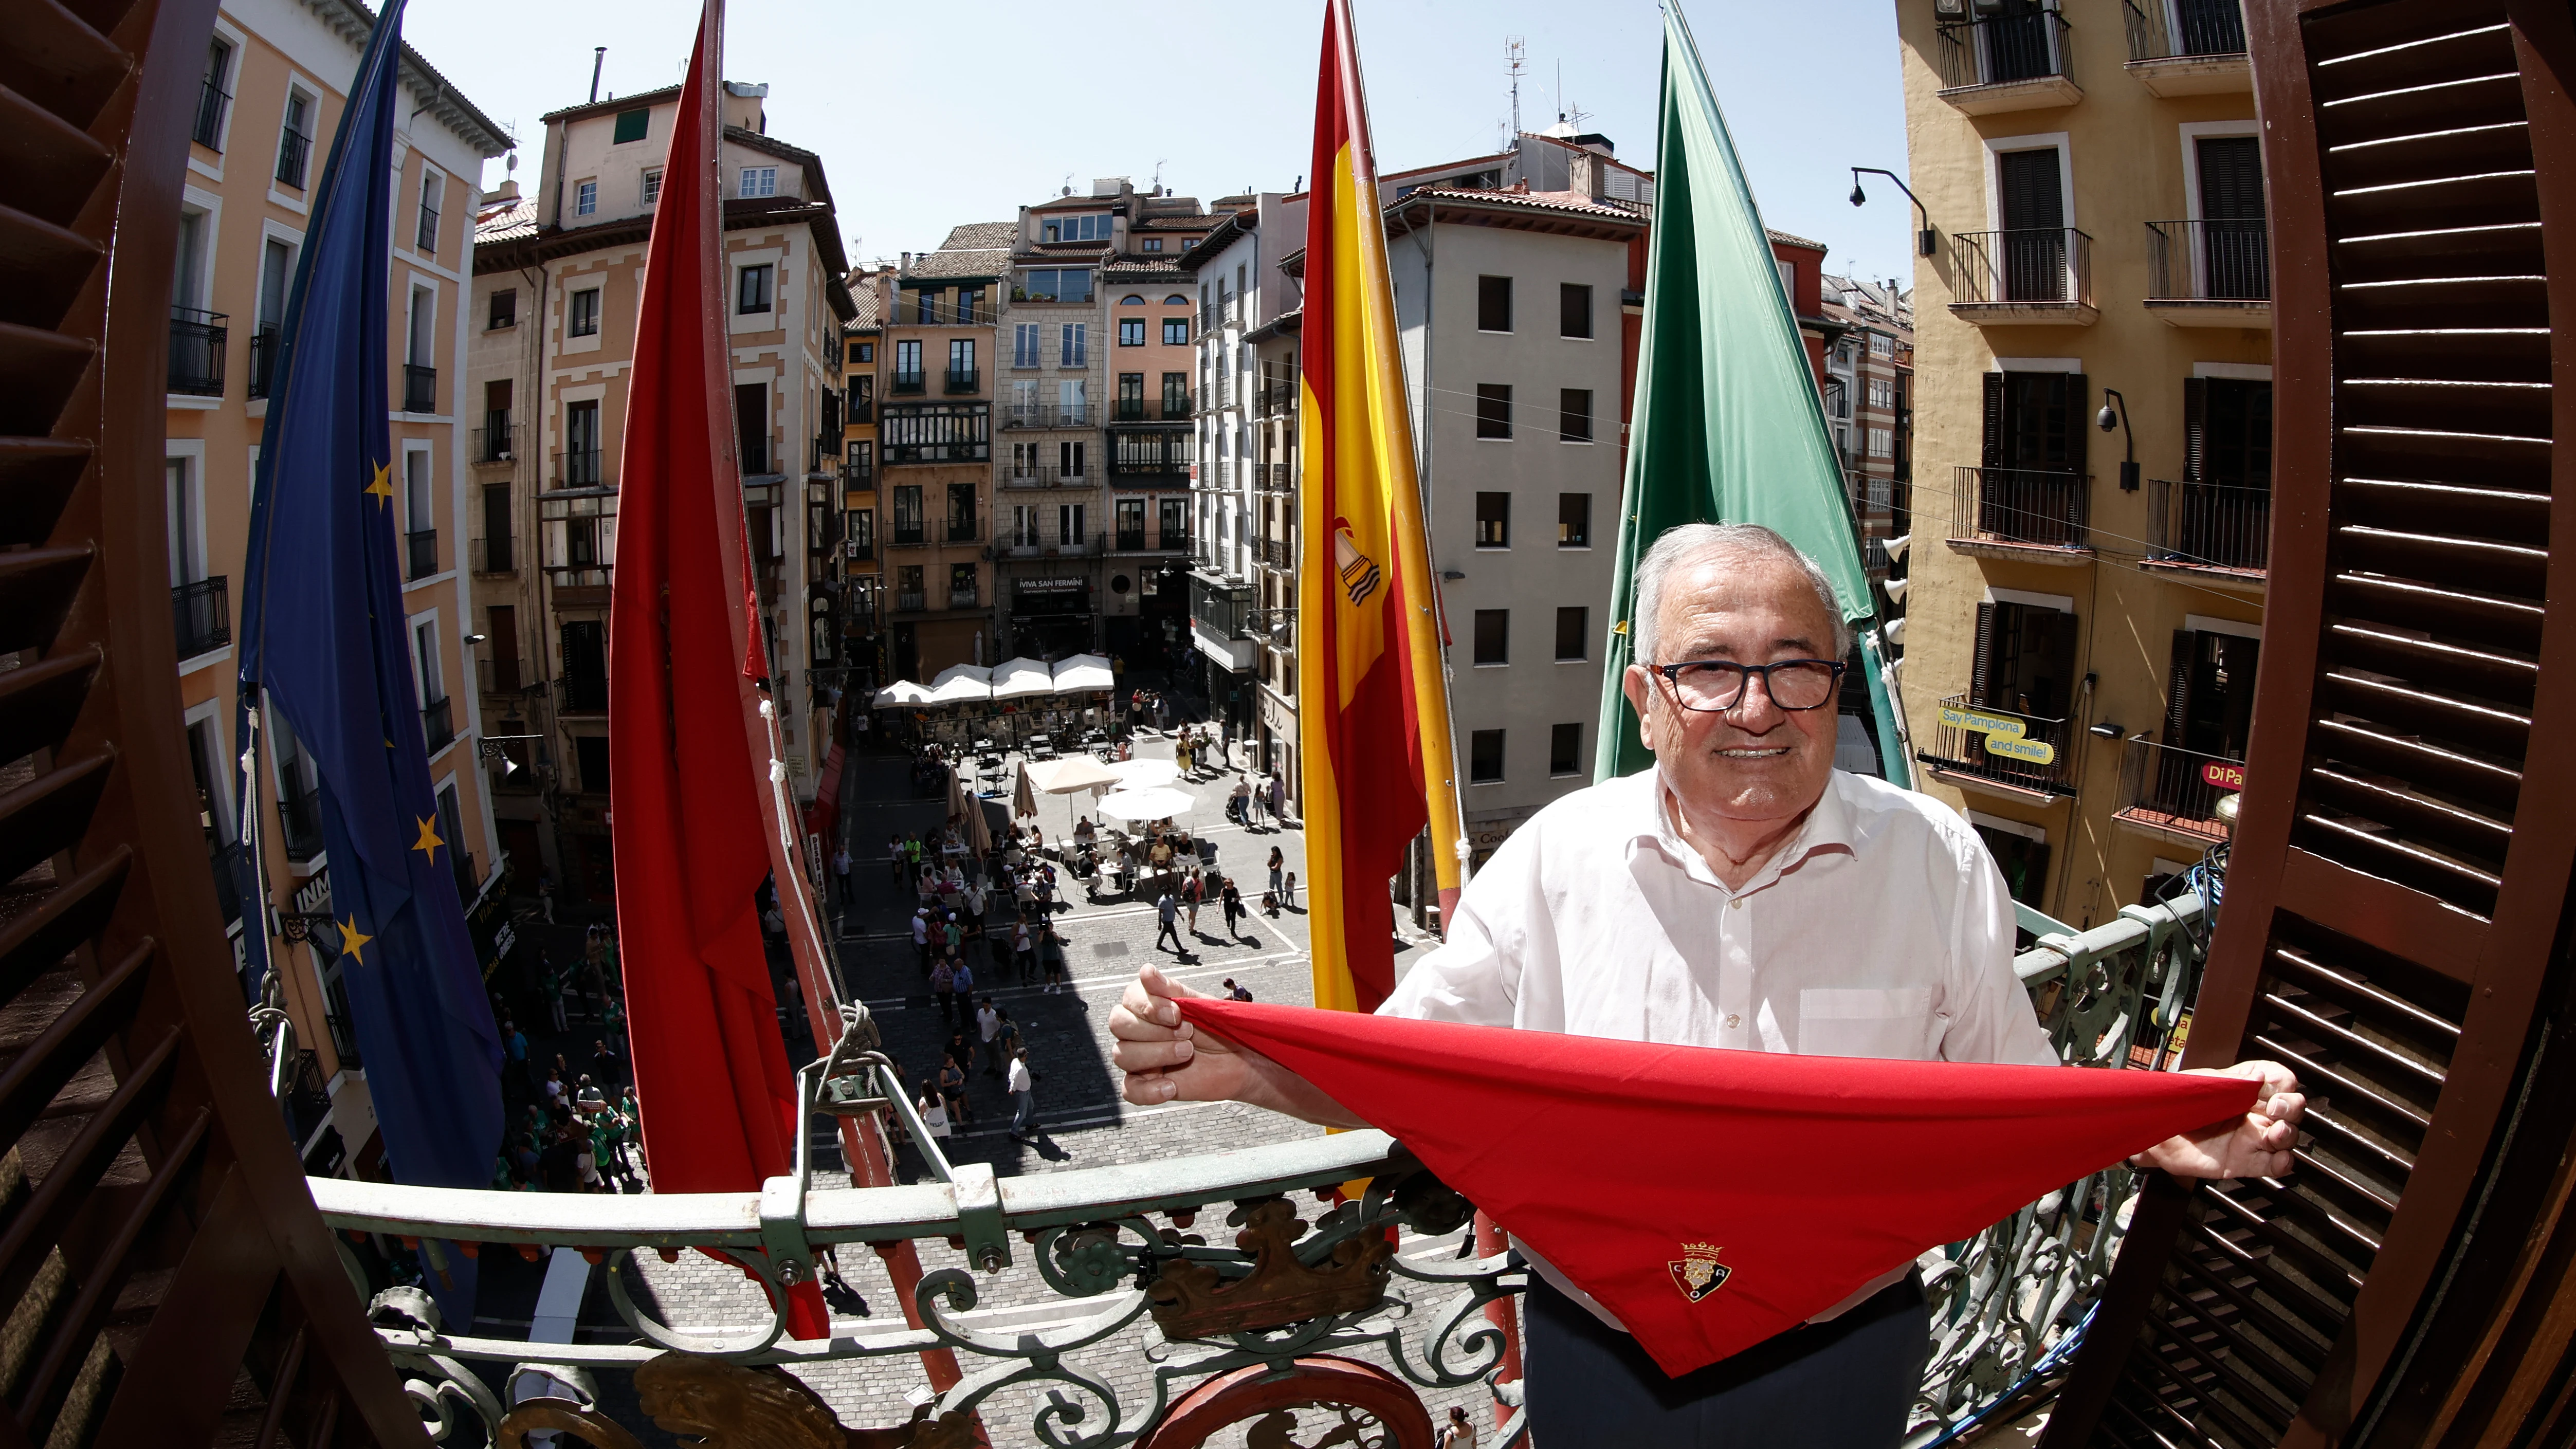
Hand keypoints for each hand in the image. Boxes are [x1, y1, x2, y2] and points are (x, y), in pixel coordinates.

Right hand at [1108, 965, 1362, 1125]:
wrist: (1244, 1058)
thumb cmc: (1221, 1027)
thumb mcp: (1200, 1004)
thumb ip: (1170, 990)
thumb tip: (1145, 971)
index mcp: (1148, 1004)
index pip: (1127, 999)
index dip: (1147, 1006)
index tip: (1177, 1013)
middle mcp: (1138, 1029)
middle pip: (1119, 1025)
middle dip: (1153, 1030)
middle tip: (1188, 1032)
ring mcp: (1139, 1057)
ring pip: (1122, 1055)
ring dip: (1155, 1054)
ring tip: (1188, 1052)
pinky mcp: (1147, 1084)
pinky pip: (1130, 1090)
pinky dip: (1148, 1089)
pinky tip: (1172, 1085)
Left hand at [2134, 1060, 2304, 1179]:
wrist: (2153, 1132)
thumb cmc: (2175, 1103)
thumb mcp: (2202, 1085)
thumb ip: (2232, 1082)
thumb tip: (2261, 1076)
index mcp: (2246, 1087)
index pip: (2282, 1080)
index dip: (2284, 1084)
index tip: (2273, 1089)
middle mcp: (2255, 1112)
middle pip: (2292, 1108)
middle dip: (2291, 1108)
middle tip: (2275, 1110)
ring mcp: (2252, 1137)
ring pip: (2288, 1137)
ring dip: (2288, 1135)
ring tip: (2275, 1134)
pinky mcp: (2246, 1161)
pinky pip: (2274, 1165)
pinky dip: (2283, 1164)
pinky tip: (2278, 1159)